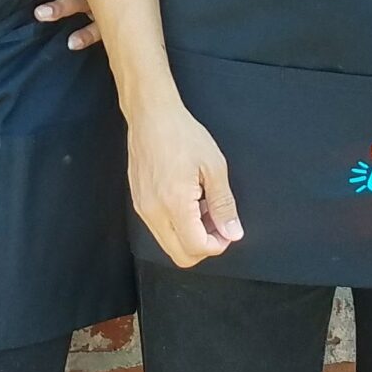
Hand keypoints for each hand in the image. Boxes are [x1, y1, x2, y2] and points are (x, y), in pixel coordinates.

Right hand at [128, 95, 241, 266]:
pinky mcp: (138, 202)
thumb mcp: (214, 167)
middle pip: (180, 256)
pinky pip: (159, 229)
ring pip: (169, 244)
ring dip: (190, 235)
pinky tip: (188, 201)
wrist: (151, 116)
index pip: (196, 248)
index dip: (217, 245)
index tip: (227, 230)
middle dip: (203, 246)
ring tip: (203, 207)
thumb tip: (232, 232)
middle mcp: (154, 211)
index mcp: (174, 203)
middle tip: (217, 222)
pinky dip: (177, 225)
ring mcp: (142, 208)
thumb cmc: (182, 134)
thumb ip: (224, 204)